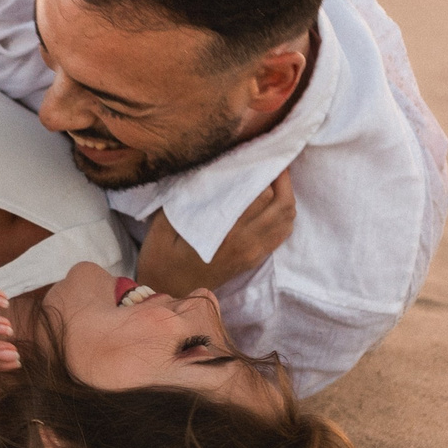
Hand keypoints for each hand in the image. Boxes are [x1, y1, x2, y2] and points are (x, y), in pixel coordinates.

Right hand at [135, 170, 295, 297]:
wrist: (169, 296)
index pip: (260, 196)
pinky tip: (275, 201)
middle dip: (283, 179)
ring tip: (275, 176)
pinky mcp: (254, 260)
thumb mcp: (162, 227)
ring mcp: (253, 253)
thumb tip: (205, 171)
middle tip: (272, 159)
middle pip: (282, 205)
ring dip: (286, 195)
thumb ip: (185, 200)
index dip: (264, 171)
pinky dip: (284, 215)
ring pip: (286, 220)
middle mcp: (246, 243)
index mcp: (225, 233)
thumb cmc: (161, 260)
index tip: (259, 151)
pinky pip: (281, 234)